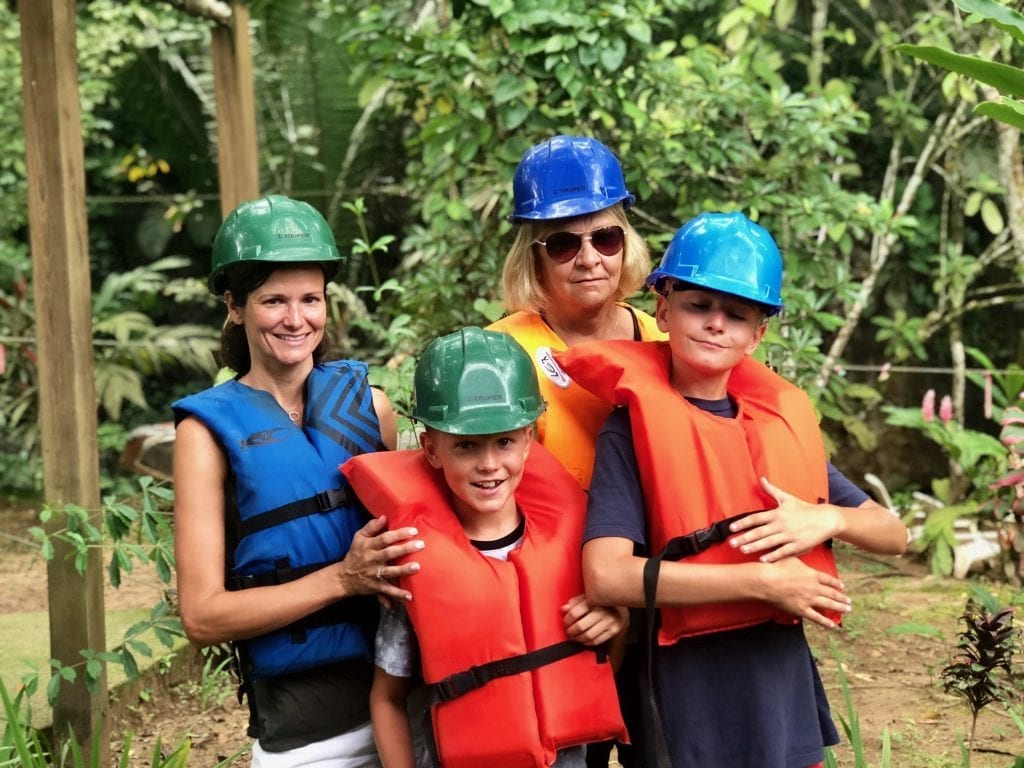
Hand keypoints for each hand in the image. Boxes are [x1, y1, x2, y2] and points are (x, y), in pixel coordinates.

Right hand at [338, 515, 423, 601]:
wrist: (344, 577)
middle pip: (390, 553)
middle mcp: (372, 559)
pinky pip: (388, 591)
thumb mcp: (359, 538)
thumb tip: (384, 517)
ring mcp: (374, 574)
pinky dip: (398, 595)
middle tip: (420, 545)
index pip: (385, 538)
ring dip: (403, 570)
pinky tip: (409, 596)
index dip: (399, 534)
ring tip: (417, 567)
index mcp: (369, 546)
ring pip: (390, 572)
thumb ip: (371, 527)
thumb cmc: (355, 554)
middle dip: (405, 549)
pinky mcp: (376, 586)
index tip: (414, 531)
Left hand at [562, 594, 627, 645]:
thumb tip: (564, 609)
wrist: (621, 609)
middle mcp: (602, 611)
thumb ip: (575, 602)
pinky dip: (587, 642)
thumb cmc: (600, 603)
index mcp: (594, 600)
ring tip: (574, 637)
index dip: (567, 620)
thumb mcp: (587, 597)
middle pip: (580, 626)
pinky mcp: (613, 630)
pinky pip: (597, 640)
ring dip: (578, 638)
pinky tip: (583, 640)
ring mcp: (609, 622)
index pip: (575, 613)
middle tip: (568, 631)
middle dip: (571, 631)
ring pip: (588, 635)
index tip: (565, 623)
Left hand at [727, 477, 841, 562]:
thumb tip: (761, 479)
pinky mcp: (798, 545)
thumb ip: (772, 490)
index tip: (731, 528)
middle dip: (744, 538)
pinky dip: (773, 556)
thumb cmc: (804, 509)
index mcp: (777, 513)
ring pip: (769, 542)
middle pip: (759, 532)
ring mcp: (790, 535)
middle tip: (731, 543)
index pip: (756, 518)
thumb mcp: (787, 498)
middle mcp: (781, 524)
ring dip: (755, 547)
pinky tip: (763, 560)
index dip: (743, 523)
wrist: (826, 519)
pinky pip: (783, 551)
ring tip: (742, 550)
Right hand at [759, 556, 849, 628]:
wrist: (767, 580)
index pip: (828, 580)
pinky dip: (825, 621)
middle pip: (832, 593)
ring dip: (839, 608)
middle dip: (842, 597)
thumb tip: (805, 549)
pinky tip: (832, 624)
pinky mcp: (801, 609)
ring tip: (847, 610)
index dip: (836, 583)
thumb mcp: (791, 557)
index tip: (842, 586)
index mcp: (812, 574)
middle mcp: (814, 587)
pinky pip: (816, 617)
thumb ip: (800, 556)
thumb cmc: (776, 567)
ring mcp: (809, 599)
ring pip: (828, 604)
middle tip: (849, 601)